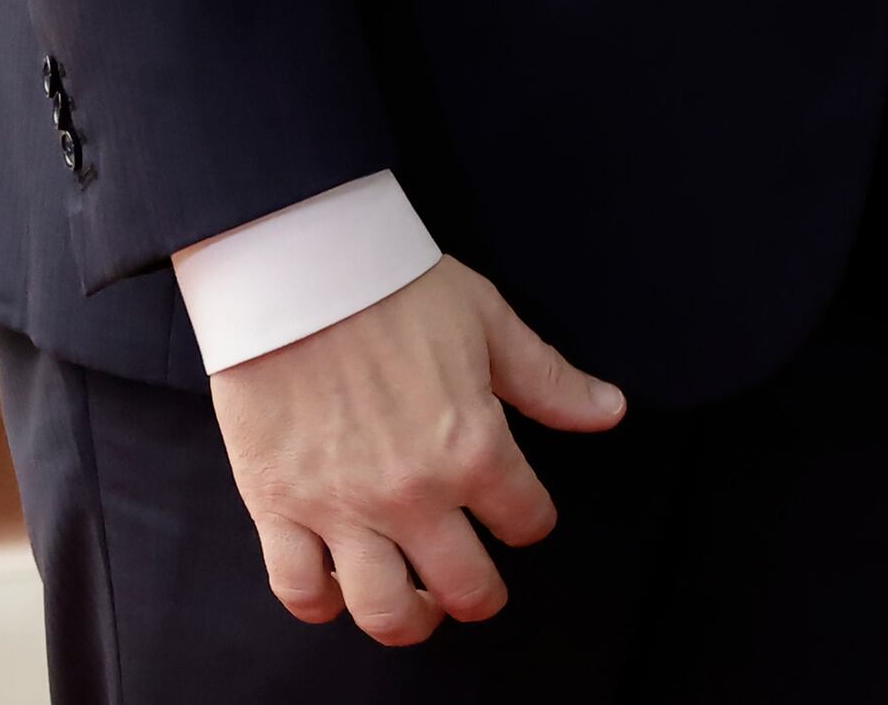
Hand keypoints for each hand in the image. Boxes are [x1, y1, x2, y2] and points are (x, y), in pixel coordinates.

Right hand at [207, 254, 623, 642]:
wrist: (297, 267)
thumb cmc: (394, 285)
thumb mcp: (490, 322)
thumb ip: (550, 381)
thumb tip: (610, 412)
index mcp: (473, 448)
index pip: (526, 522)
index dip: (531, 520)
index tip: (519, 511)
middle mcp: (413, 494)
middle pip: (464, 589)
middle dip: (480, 595)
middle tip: (474, 583)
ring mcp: (342, 508)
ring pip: (384, 612)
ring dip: (408, 620)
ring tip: (413, 602)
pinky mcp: (277, 506)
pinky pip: (299, 589)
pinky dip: (320, 603)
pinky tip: (335, 588)